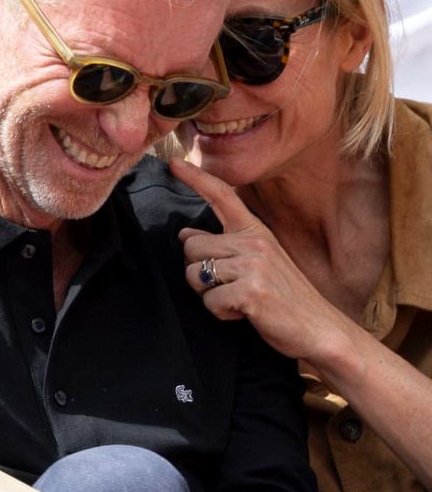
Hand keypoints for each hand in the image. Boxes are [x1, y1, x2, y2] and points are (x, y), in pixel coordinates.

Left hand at [171, 157, 347, 364]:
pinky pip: (210, 301)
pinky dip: (221, 313)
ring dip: (210, 295)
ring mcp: (253, 265)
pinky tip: (245, 313)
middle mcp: (254, 241)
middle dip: (199, 273)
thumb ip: (222, 245)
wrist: (318, 328)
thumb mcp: (256, 263)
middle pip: (191, 248)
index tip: (173, 162)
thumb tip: (184, 234)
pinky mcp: (251, 291)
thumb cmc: (284, 297)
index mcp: (255, 231)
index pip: (221, 196)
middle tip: (230, 287)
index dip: (195, 178)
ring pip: (195, 275)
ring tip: (239, 299)